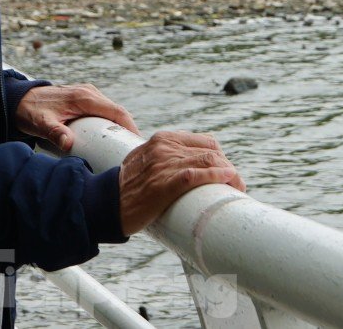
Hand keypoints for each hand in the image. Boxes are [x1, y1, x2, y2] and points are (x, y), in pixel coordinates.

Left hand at [14, 83, 136, 151]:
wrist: (20, 100)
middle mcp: (89, 93)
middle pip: (117, 112)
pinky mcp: (85, 99)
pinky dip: (110, 123)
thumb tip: (68, 144)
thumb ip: (55, 133)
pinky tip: (110, 138)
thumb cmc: (30, 111)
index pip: (116, 111)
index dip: (130, 126)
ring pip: (111, 111)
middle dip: (127, 129)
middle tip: (132, 150)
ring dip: (119, 127)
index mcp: (84, 97)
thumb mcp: (41, 124)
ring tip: (124, 147)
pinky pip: (103, 111)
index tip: (137, 142)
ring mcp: (88, 94)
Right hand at [117, 131, 245, 234]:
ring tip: (237, 189)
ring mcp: (164, 164)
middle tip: (237, 185)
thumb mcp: (146, 161)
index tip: (228, 173)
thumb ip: (165, 158)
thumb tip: (191, 169)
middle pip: (211, 151)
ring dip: (230, 176)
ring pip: (209, 161)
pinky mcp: (164, 183)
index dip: (222, 158)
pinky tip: (228, 182)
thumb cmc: (128, 188)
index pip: (205, 141)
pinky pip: (197, 175)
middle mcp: (164, 147)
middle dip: (229, 167)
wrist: (105, 204)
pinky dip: (217, 177)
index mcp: (162, 139)